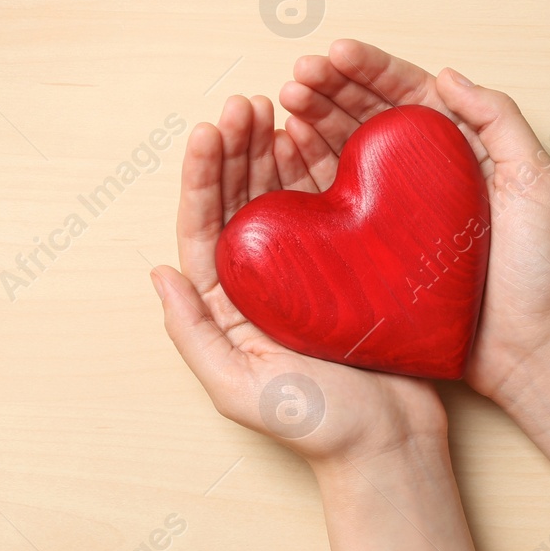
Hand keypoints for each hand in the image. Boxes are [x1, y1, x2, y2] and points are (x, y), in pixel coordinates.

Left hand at [152, 94, 445, 472]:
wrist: (391, 447)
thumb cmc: (317, 427)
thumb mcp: (237, 389)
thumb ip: (193, 334)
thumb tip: (158, 273)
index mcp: (226, 305)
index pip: (203, 226)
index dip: (201, 176)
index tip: (207, 130)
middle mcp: (259, 281)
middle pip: (238, 199)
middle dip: (236, 147)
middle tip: (242, 102)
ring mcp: (303, 270)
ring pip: (279, 194)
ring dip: (272, 149)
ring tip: (273, 105)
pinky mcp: (346, 265)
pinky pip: (325, 205)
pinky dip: (318, 167)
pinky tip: (316, 134)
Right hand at [277, 39, 549, 405]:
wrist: (527, 347)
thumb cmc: (539, 268)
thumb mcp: (536, 180)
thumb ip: (500, 119)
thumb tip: (445, 74)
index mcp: (457, 145)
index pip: (405, 92)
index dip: (367, 69)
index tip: (334, 53)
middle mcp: (419, 171)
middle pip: (365, 113)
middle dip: (327, 88)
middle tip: (297, 77)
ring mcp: (391, 208)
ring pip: (342, 149)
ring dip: (309, 121)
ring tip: (283, 105)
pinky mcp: (370, 245)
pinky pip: (331, 199)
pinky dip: (303, 170)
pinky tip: (283, 151)